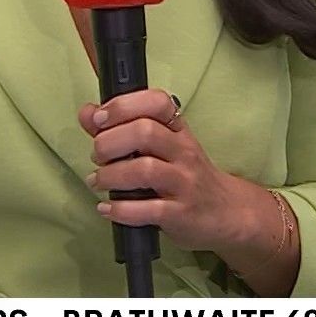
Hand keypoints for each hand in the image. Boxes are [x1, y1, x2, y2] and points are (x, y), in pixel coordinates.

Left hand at [78, 90, 266, 257]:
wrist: (228, 212)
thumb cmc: (186, 175)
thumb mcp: (162, 147)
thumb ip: (121, 128)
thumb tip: (87, 112)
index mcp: (177, 130)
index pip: (156, 102)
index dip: (123, 106)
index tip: (99, 118)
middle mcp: (183, 151)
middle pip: (144, 132)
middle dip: (109, 142)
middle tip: (97, 156)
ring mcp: (184, 183)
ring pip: (145, 169)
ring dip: (111, 175)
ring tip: (97, 181)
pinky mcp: (181, 214)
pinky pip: (148, 210)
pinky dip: (120, 209)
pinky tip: (106, 208)